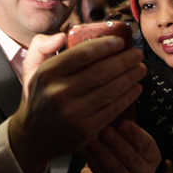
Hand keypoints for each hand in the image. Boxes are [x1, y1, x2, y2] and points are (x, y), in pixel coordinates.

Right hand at [9, 35, 145, 172]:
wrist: (34, 137)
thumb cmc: (39, 97)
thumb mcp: (31, 68)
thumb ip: (41, 46)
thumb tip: (61, 35)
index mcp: (48, 73)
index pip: (82, 55)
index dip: (105, 46)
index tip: (120, 42)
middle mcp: (59, 93)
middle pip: (101, 72)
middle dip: (124, 61)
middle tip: (137, 55)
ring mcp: (73, 113)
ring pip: (110, 90)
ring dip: (130, 77)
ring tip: (141, 69)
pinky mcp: (85, 130)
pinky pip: (112, 109)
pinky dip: (127, 97)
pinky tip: (136, 88)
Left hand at [79, 119, 160, 172]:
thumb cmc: (117, 148)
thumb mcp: (124, 133)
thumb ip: (126, 116)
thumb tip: (126, 92)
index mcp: (153, 157)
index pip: (147, 146)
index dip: (135, 135)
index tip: (123, 123)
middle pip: (131, 158)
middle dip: (117, 143)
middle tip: (105, 130)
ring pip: (115, 167)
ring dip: (103, 151)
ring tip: (92, 138)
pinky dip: (92, 160)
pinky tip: (85, 148)